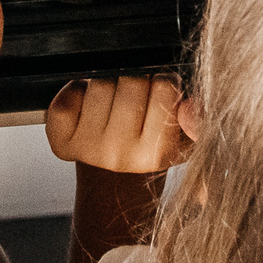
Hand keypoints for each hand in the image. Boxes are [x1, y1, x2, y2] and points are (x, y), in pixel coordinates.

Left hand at [45, 75, 188, 174]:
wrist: (114, 180)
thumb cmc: (151, 147)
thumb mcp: (186, 139)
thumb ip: (199, 120)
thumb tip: (188, 107)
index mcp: (156, 154)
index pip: (165, 87)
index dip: (164, 84)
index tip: (160, 95)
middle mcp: (120, 156)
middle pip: (131, 82)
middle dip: (137, 82)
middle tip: (137, 99)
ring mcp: (89, 149)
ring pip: (100, 85)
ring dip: (108, 85)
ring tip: (114, 102)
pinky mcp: (63, 142)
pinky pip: (68, 99)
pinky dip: (76, 92)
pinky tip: (89, 105)